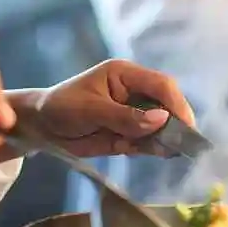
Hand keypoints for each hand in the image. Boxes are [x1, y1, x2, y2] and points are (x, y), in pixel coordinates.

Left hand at [23, 60, 194, 158]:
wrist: (42, 127)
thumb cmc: (61, 108)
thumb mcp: (90, 110)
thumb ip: (124, 116)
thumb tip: (161, 120)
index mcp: (125, 74)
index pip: (161, 85)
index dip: (176, 104)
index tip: (185, 126)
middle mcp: (135, 91)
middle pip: (167, 104)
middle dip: (175, 124)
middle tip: (180, 145)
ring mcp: (134, 113)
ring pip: (162, 126)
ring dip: (164, 139)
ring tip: (162, 151)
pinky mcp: (130, 133)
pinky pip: (149, 141)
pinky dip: (151, 149)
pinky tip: (143, 152)